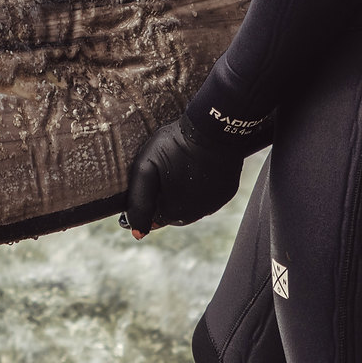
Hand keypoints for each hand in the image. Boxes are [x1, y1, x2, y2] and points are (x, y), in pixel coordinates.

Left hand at [122, 113, 243, 237]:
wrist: (213, 130)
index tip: (145, 185)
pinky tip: (193, 170)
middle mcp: (196, 213)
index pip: (154, 219)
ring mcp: (214, 203)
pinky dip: (198, 189)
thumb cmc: (175, 146)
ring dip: (181, 195)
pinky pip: (208, 197)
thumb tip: (135, 232)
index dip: (146, 204)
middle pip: (172, 214)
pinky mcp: (226, 192)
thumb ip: (139, 201)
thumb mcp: (146, 169)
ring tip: (176, 171)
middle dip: (163, 199)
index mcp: (174, 211)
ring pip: (191, 206)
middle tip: (160, 175)